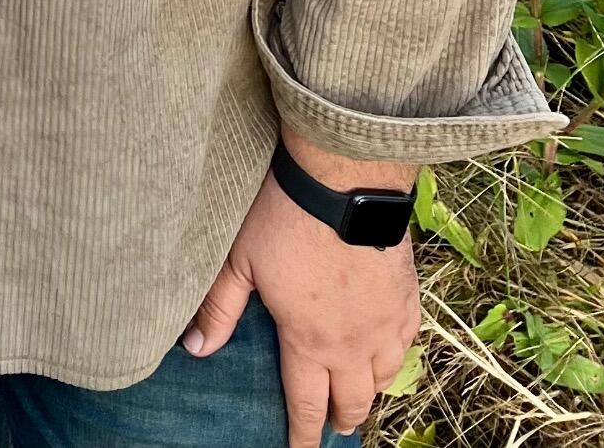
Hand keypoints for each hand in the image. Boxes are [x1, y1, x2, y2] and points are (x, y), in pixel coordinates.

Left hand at [183, 144, 421, 445]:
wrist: (344, 181)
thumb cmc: (285, 216)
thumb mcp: (240, 260)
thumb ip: (220, 308)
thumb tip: (197, 348)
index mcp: (309, 341)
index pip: (307, 403)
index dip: (304, 434)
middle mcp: (352, 343)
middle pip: (353, 400)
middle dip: (341, 419)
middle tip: (333, 428)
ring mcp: (385, 321)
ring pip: (385, 377)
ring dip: (370, 391)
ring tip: (359, 394)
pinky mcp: (407, 296)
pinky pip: (407, 342)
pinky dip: (396, 355)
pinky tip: (388, 351)